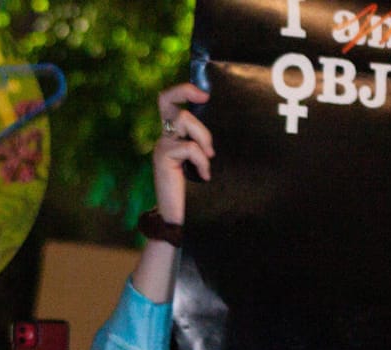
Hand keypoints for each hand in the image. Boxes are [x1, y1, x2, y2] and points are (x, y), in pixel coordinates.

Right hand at [152, 83, 213, 227]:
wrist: (180, 219)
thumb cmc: (197, 192)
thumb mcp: (203, 161)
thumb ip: (206, 144)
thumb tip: (228, 122)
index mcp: (174, 136)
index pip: (169, 102)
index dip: (184, 90)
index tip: (205, 94)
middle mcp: (164, 137)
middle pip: (166, 99)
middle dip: (184, 90)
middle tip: (204, 96)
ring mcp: (162, 146)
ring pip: (184, 120)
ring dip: (204, 135)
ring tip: (209, 157)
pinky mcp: (163, 158)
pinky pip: (189, 147)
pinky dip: (201, 160)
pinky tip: (204, 176)